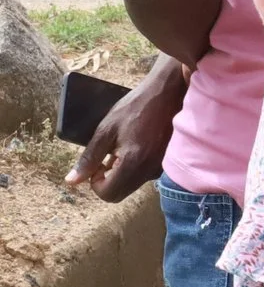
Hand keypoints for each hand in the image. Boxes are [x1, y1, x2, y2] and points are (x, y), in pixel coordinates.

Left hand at [65, 55, 188, 201]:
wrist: (169, 93)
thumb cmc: (135, 107)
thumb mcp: (106, 129)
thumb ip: (89, 158)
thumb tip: (72, 181)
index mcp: (132, 162)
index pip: (107, 193)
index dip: (95, 182)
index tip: (98, 163)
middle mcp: (149, 170)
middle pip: (119, 194)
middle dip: (107, 181)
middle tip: (106, 158)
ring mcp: (160, 167)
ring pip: (131, 186)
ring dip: (121, 175)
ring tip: (121, 150)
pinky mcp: (166, 162)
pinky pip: (144, 176)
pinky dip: (134, 169)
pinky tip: (135, 148)